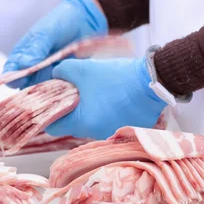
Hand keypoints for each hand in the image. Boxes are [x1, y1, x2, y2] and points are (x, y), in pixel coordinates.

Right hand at [3, 0, 107, 88]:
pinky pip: (60, 90)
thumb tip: (24, 65)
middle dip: (31, 92)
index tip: (20, 81)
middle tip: (40, 89)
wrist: (84, 19)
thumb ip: (36, 48)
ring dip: (47, 93)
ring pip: (43, 91)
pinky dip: (62, 92)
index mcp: (23, 55)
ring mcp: (48, 75)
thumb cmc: (60, 21)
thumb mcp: (46, 32)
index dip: (13, 80)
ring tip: (56, 88)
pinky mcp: (64, 79)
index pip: (11, 73)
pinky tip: (67, 89)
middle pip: (26, 87)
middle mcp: (33, 68)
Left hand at [46, 57, 167, 139]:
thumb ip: (63, 72)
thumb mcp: (83, 69)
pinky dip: (110, 113)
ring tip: (102, 92)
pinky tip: (117, 99)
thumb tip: (56, 76)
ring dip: (93, 111)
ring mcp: (113, 134)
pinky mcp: (129, 131)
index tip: (56, 102)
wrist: (152, 80)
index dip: (52, 114)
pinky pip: (111, 123)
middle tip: (80, 91)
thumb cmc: (115, 77)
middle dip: (75, 109)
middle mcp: (96, 134)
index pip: (54, 127)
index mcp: (82, 123)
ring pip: (93, 124)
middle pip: (75, 125)